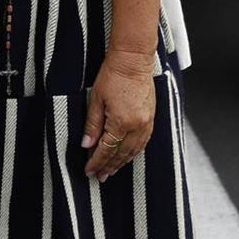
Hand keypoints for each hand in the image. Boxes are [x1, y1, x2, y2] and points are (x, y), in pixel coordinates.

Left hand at [81, 49, 156, 180]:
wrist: (133, 61)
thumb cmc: (113, 75)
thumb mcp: (96, 99)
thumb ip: (92, 124)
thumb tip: (86, 144)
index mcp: (121, 122)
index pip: (106, 149)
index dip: (96, 162)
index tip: (89, 170)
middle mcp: (137, 126)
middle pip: (121, 154)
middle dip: (109, 167)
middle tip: (100, 177)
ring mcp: (146, 123)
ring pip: (134, 151)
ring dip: (122, 163)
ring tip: (112, 171)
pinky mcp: (151, 118)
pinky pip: (143, 142)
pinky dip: (134, 152)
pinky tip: (128, 156)